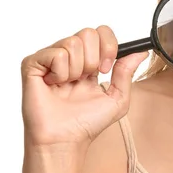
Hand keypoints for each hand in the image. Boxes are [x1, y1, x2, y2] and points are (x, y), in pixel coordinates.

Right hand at [21, 25, 148, 148]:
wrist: (65, 140)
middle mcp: (70, 56)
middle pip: (88, 33)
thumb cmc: (87, 123)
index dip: (108, 46)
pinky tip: (55, 85)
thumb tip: (140, 51)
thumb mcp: (117, 98)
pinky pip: (55, 53)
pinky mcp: (32, 64)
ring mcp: (50, 58)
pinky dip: (60, 72)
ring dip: (76, 69)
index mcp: (89, 60)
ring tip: (68, 86)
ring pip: (73, 42)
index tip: (105, 69)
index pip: (101, 32)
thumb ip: (127, 72)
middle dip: (93, 59)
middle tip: (86, 79)